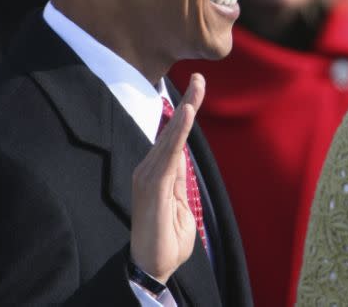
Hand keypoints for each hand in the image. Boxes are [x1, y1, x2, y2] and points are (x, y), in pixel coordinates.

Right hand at [130, 73, 205, 282]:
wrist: (152, 268)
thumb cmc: (166, 240)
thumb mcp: (180, 203)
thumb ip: (179, 179)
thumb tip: (181, 159)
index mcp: (158, 174)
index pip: (174, 138)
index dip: (185, 113)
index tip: (198, 87)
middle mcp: (148, 171)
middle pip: (171, 132)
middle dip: (187, 104)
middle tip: (200, 78)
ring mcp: (147, 177)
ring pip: (169, 139)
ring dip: (184, 113)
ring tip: (195, 90)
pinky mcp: (152, 187)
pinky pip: (168, 155)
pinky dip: (177, 133)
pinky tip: (185, 116)